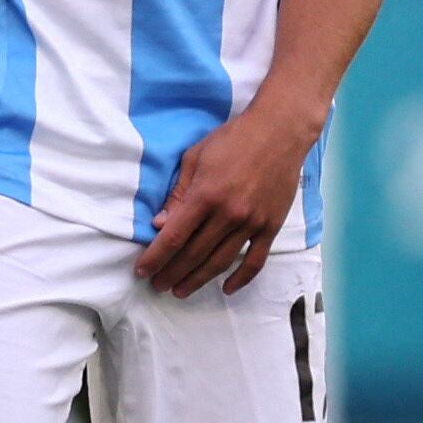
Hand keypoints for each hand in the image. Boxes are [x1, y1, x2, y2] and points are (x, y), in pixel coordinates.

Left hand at [135, 95, 324, 297]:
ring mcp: (252, 223)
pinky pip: (255, 260)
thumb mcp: (195, 157)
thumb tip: (159, 224)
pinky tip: (227, 288)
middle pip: (193, 254)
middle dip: (171, 273)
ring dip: (198, 280)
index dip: (155, 257)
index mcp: (205, 195)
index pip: (173, 236)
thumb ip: (178, 193)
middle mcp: (228, 214)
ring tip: (181, 290)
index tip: (142, 271)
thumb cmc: (234, 139)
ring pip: (221, 262)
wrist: (280, 131)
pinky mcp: (271, 226)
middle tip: (157, 285)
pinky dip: (241, 278)